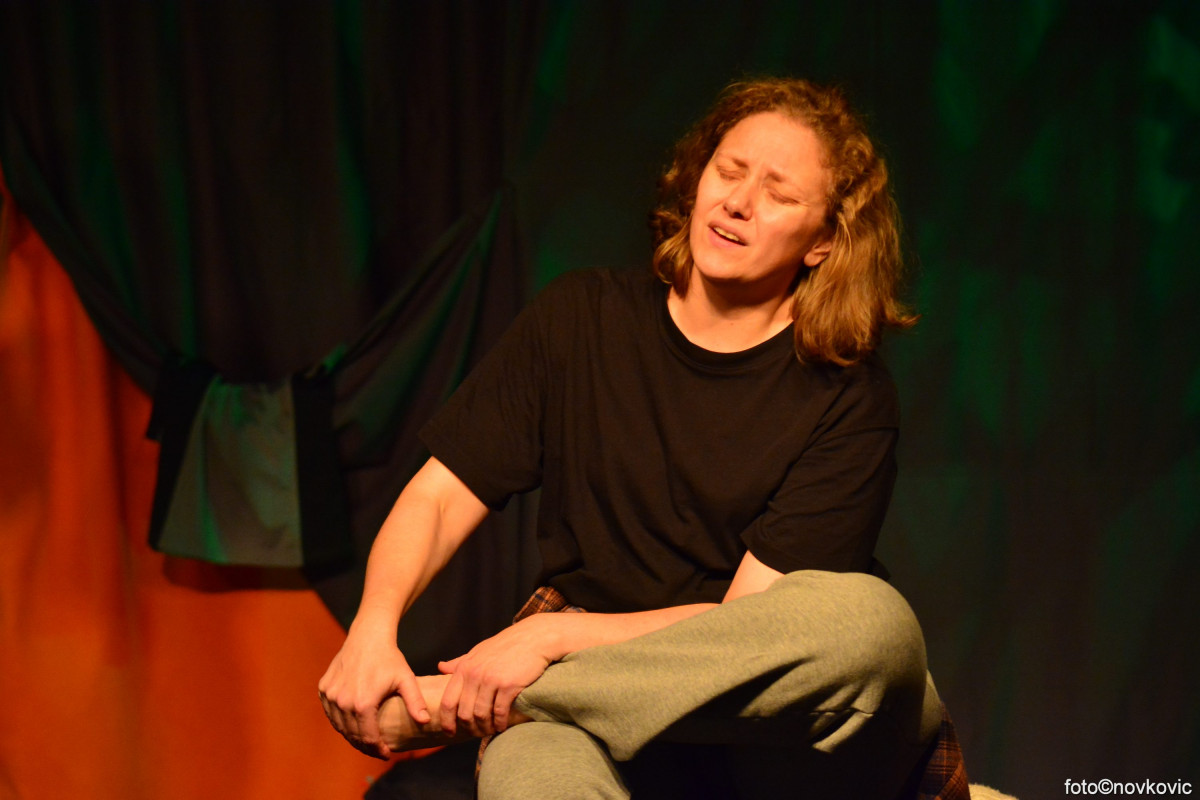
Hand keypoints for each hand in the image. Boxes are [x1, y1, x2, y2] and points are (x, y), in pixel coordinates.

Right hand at [318, 625, 429, 758]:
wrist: (368, 636)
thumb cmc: (389, 658)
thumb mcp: (406, 679)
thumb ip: (415, 702)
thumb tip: (425, 721)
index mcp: (363, 704)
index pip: (368, 738)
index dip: (377, 749)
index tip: (387, 754)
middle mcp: (342, 702)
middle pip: (353, 735)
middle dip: (366, 746)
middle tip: (377, 750)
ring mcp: (330, 695)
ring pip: (340, 726)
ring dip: (352, 736)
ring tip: (366, 740)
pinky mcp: (324, 689)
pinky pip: (331, 713)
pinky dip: (341, 722)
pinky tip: (353, 724)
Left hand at [436, 614, 561, 736]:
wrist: (533, 638)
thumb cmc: (506, 645)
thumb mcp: (478, 651)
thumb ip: (459, 662)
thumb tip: (440, 667)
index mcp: (465, 668)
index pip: (448, 701)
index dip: (447, 721)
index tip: (450, 732)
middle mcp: (475, 674)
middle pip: (464, 713)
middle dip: (470, 728)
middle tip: (476, 733)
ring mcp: (491, 680)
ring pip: (481, 715)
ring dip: (485, 727)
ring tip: (490, 730)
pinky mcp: (509, 685)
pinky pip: (500, 712)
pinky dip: (500, 723)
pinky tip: (502, 726)